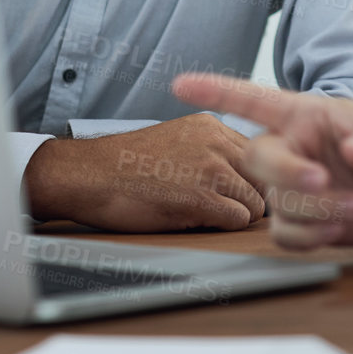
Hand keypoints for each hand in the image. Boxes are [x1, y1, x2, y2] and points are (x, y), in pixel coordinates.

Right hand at [22, 114, 267, 231]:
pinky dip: (222, 228)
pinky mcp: (201, 197)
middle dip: (249, 198)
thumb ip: (212, 151)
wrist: (89, 175)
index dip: (252, 178)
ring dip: (235, 216)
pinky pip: (237, 221)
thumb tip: (246, 177)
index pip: (259, 153)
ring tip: (204, 215)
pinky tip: (195, 221)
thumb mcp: (177, 141)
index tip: (238, 191)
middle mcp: (215, 141)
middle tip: (224, 209)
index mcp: (210, 125)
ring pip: (255, 203)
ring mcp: (210, 168)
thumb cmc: (126, 166)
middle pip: (263, 178)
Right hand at [171, 74, 352, 249]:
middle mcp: (291, 147)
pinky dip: (309, 237)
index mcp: (305, 115)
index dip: (216, 91)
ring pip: (275, 201)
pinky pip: (284, 233)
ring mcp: (291, 186)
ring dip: (314, 210)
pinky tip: (337, 230)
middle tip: (323, 181)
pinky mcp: (300, 220)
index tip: (179, 85)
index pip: (253, 100)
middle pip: (258, 157)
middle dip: (287, 173)